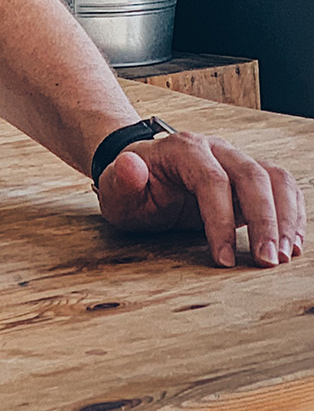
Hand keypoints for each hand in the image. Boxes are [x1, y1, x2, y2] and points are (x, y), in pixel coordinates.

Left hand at [97, 129, 305, 266]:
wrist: (141, 177)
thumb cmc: (131, 188)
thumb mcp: (116, 191)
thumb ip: (121, 180)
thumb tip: (130, 164)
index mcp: (181, 149)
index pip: (211, 180)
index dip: (221, 220)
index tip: (223, 258)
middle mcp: (214, 149)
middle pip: (251, 175)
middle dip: (265, 221)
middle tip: (267, 261)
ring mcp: (236, 161)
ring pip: (275, 178)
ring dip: (286, 217)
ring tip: (284, 255)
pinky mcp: (251, 179)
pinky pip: (283, 187)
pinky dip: (293, 214)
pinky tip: (291, 243)